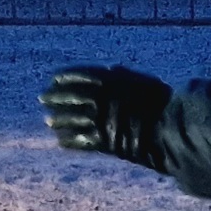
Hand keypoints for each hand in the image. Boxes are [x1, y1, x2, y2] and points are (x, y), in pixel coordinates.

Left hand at [41, 65, 168, 166]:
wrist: (168, 128)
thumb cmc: (160, 103)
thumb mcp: (143, 82)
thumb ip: (124, 76)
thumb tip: (112, 69)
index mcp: (110, 81)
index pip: (80, 75)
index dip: (65, 77)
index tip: (53, 79)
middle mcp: (100, 98)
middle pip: (70, 97)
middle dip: (55, 98)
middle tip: (42, 99)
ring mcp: (100, 120)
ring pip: (71, 119)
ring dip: (58, 120)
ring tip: (48, 121)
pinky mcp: (103, 140)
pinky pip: (80, 140)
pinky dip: (69, 141)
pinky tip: (60, 141)